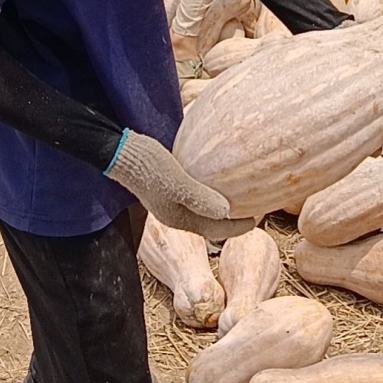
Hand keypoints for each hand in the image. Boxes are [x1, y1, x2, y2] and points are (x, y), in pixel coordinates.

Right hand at [106, 130, 254, 241]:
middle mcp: (178, 214)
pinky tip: (221, 177)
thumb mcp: (176, 182)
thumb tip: (227, 211)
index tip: (260, 215)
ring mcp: (174, 200)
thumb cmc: (148, 166)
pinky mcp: (172, 186)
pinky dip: (213, 191)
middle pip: (213, 222)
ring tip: (244, 193)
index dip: (240, 225)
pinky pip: (199, 193)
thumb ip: (199, 197)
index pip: (217, 230)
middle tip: (257, 204)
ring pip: (206, 208)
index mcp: (180, 219)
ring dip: (224, 204)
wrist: (122, 152)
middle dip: (235, 217)